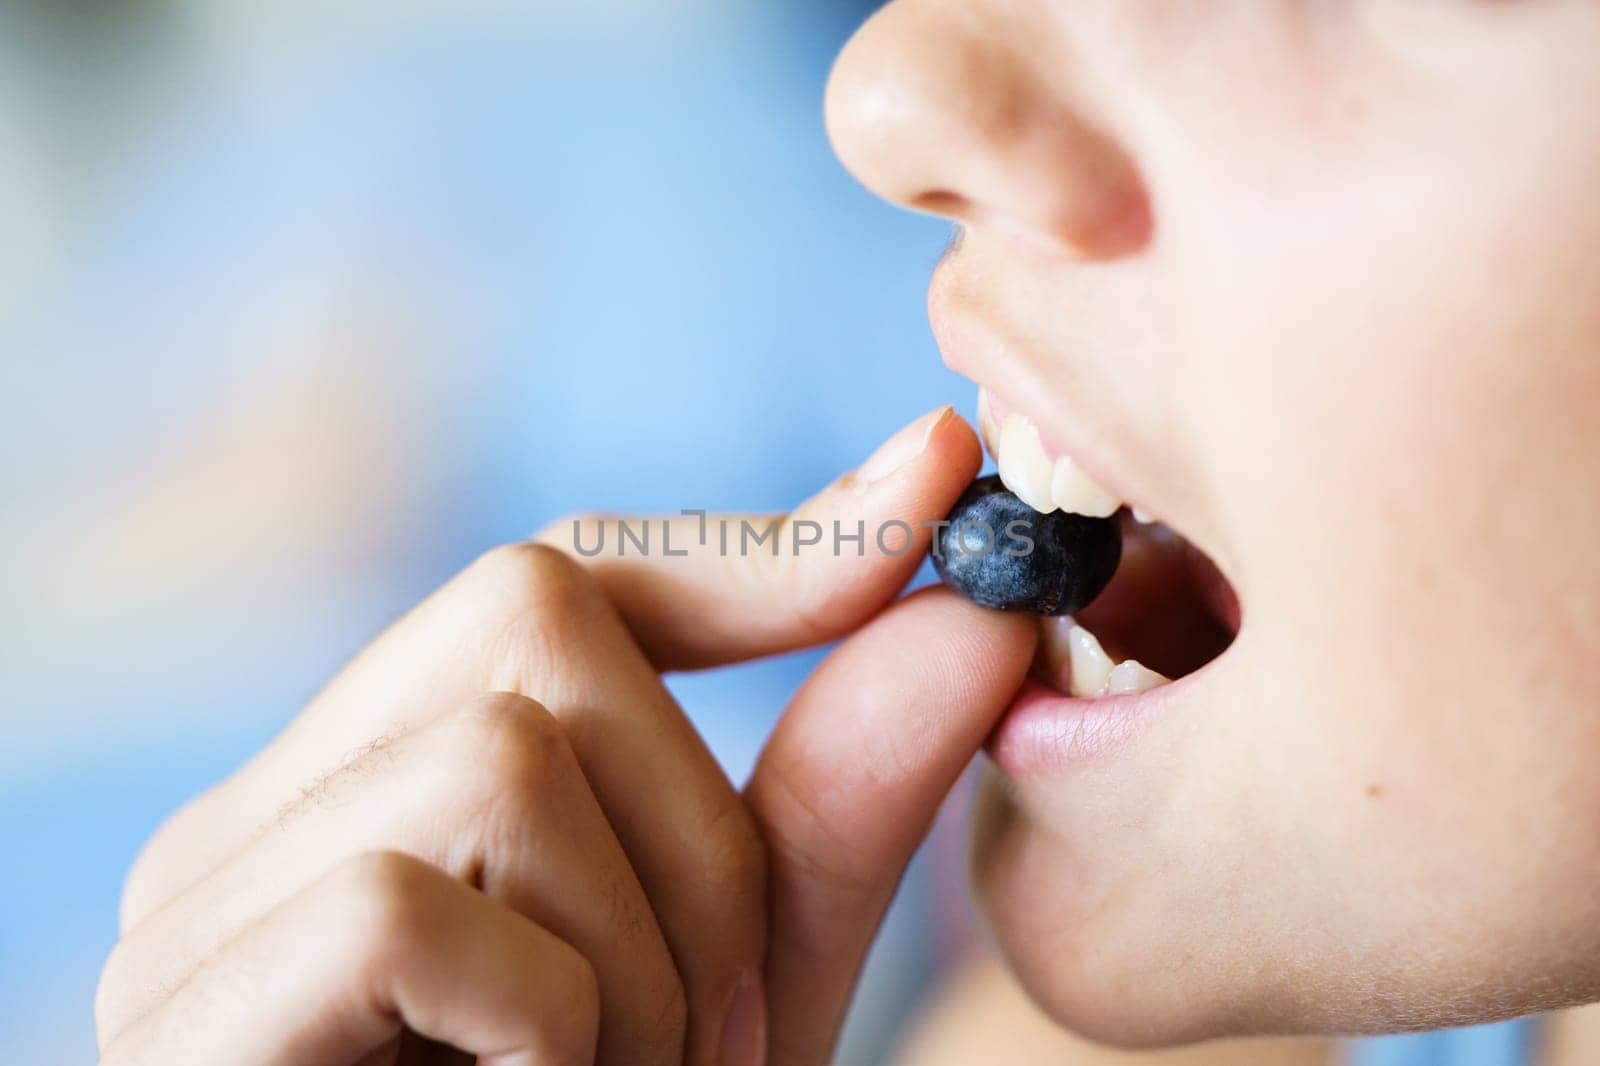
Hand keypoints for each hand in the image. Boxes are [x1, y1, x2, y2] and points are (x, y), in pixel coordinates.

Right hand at [95, 406, 1035, 1064]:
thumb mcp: (745, 971)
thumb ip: (835, 805)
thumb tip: (976, 609)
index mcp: (373, 790)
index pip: (554, 577)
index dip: (749, 542)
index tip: (927, 479)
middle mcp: (258, 816)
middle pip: (533, 616)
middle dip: (698, 830)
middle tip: (716, 1036)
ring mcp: (197, 907)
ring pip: (502, 750)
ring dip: (641, 958)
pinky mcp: (182, 1009)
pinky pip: (411, 900)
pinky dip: (546, 1024)